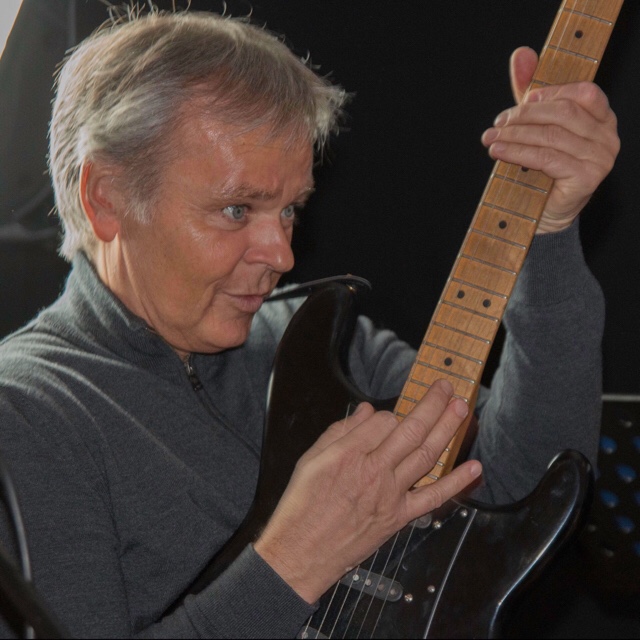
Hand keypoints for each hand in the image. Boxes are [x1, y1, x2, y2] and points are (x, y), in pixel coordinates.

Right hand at [253, 379, 481, 603]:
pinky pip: (433, 497)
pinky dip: (456, 482)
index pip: (382, 420)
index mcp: (348, 453)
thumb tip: (365, 410)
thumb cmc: (303, 506)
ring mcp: (390, 494)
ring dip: (447, 429)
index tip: (387, 416)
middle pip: (411, 430)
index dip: (388, 413)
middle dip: (432, 404)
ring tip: (461, 408)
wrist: (303, 552)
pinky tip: (473, 467)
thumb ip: (340, 431)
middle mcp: (374, 470)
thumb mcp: (310, 459)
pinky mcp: (399, 517)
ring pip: (426, 455)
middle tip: (446, 387)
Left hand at [481, 47, 619, 233]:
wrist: (545, 212)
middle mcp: (607, 136)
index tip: (523, 100)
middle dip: (524, 115)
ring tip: (491, 138)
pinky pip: (547, 158)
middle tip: (497, 123)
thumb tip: (521, 54)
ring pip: (551, 136)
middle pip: (563, 113)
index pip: (583, 92)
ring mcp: (601, 158)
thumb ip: (532, 92)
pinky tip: (498, 152)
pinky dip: (518, 153)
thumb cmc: (542, 168)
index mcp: (602, 118)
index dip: (552, 92)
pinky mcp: (587, 177)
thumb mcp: (536, 125)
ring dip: (515, 135)